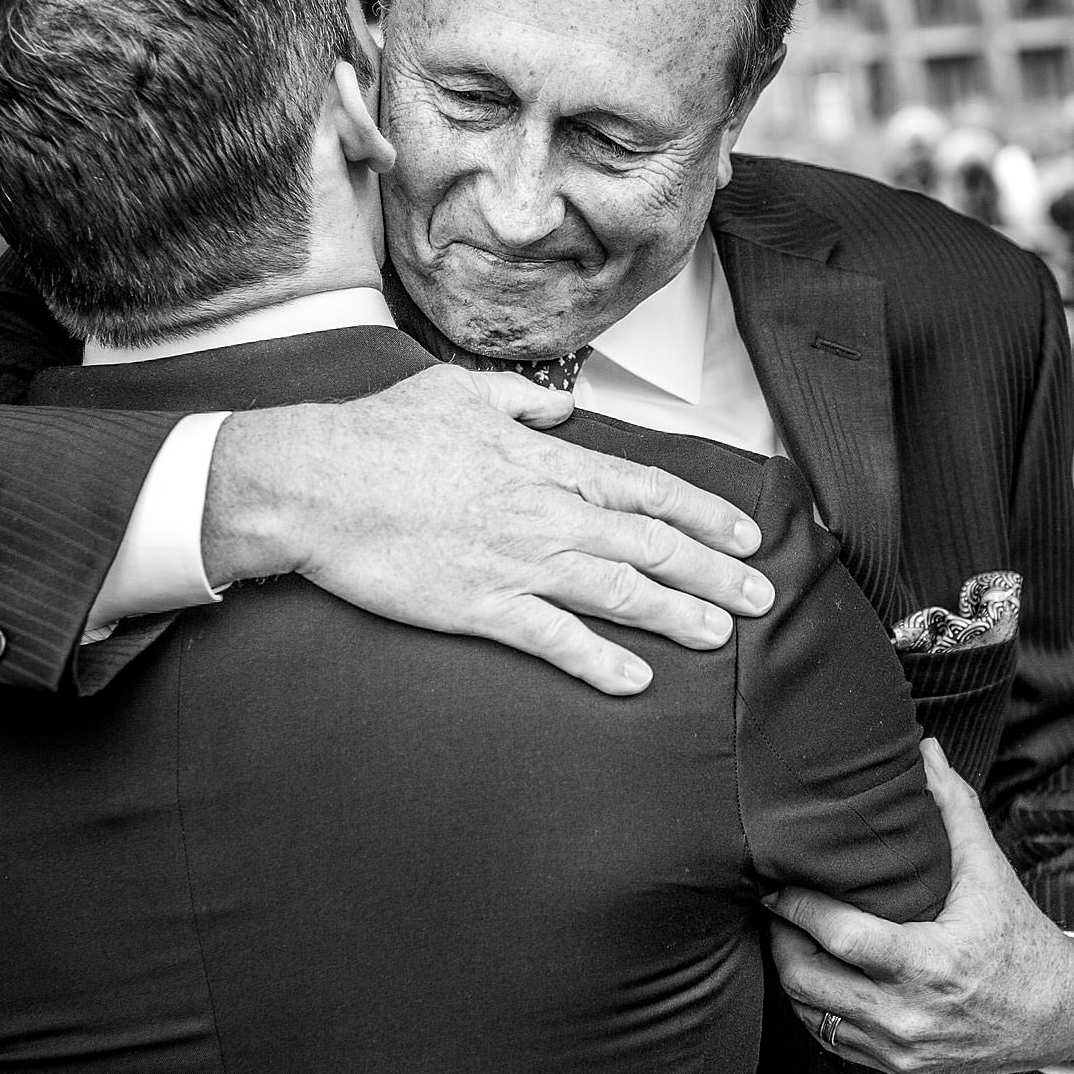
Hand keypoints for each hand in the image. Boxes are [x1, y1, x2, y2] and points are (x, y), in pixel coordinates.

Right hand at [202, 365, 771, 695]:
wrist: (312, 480)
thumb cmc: (375, 433)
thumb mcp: (456, 392)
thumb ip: (521, 402)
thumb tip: (564, 407)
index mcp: (542, 462)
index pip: (645, 488)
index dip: (703, 513)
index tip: (743, 533)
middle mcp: (544, 513)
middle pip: (650, 544)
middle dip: (713, 571)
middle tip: (762, 596)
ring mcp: (515, 562)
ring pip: (618, 592)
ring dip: (676, 615)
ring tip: (720, 636)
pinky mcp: (479, 606)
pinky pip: (554, 639)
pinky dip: (599, 661)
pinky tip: (636, 681)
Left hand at [764, 742, 1073, 1073]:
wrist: (1058, 1016)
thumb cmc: (1020, 938)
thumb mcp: (990, 872)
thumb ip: (954, 808)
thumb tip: (927, 749)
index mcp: (928, 964)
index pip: (836, 936)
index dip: (795, 907)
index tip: (774, 882)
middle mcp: (907, 1015)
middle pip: (807, 980)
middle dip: (780, 940)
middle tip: (772, 907)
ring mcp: (899, 1049)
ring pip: (810, 1015)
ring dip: (790, 974)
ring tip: (786, 936)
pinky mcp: (898, 1069)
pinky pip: (832, 1042)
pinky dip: (813, 1008)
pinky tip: (814, 974)